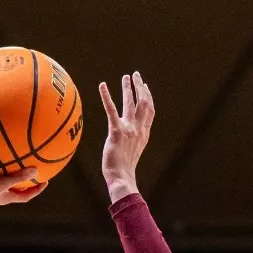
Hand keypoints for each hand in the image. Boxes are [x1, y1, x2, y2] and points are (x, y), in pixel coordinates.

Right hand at [0, 171, 41, 226]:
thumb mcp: (3, 183)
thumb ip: (18, 177)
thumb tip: (36, 170)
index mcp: (8, 197)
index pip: (26, 196)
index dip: (37, 189)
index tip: (46, 180)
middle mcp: (0, 194)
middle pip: (16, 187)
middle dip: (24, 178)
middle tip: (32, 166)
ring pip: (2, 178)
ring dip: (8, 170)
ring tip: (13, 157)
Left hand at [99, 72, 154, 202]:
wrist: (121, 177)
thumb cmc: (124, 170)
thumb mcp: (133, 152)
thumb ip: (134, 140)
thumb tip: (129, 138)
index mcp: (144, 133)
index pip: (149, 111)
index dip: (148, 97)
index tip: (145, 86)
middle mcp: (139, 129)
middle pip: (143, 103)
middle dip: (140, 87)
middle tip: (136, 75)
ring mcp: (129, 129)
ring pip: (130, 103)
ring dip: (128, 88)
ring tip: (126, 76)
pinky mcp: (116, 132)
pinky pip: (111, 110)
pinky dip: (106, 96)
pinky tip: (102, 85)